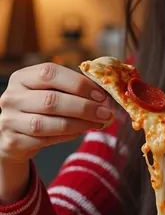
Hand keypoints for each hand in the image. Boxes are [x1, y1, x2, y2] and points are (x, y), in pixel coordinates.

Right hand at [0, 62, 113, 202]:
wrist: (15, 136)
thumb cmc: (40, 109)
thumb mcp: (50, 92)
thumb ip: (72, 89)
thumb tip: (105, 96)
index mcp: (22, 77)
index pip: (50, 73)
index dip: (78, 83)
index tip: (101, 95)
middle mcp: (11, 97)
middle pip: (51, 100)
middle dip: (84, 107)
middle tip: (105, 113)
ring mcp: (9, 120)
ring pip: (48, 123)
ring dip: (78, 124)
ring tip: (97, 123)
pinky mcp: (12, 141)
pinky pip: (44, 140)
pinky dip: (67, 136)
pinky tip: (80, 132)